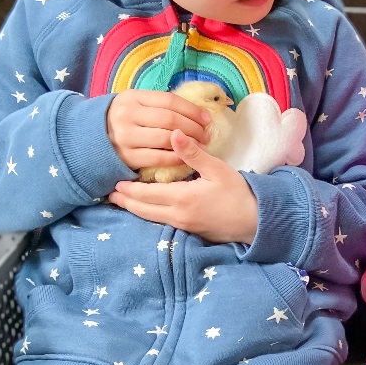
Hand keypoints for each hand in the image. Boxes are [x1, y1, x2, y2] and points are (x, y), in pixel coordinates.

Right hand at [106, 90, 211, 171]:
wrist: (91, 140)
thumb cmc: (122, 121)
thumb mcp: (134, 105)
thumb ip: (157, 105)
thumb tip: (195, 112)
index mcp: (132, 97)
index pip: (169, 101)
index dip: (192, 110)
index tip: (207, 119)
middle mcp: (127, 115)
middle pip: (170, 120)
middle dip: (193, 128)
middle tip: (205, 135)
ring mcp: (126, 137)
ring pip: (166, 139)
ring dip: (188, 144)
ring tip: (199, 147)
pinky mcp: (127, 157)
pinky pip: (158, 158)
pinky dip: (176, 158)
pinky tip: (185, 158)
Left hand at [109, 130, 258, 242]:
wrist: (255, 222)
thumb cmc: (238, 193)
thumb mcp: (217, 169)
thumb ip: (192, 153)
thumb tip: (174, 133)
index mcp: (182, 198)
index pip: (147, 194)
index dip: (130, 188)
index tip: (116, 181)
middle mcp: (177, 215)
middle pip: (143, 210)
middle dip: (126, 201)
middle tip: (110, 194)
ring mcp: (182, 226)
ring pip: (151, 218)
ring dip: (134, 210)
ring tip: (121, 202)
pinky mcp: (189, 231)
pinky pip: (161, 222)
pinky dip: (148, 214)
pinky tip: (146, 209)